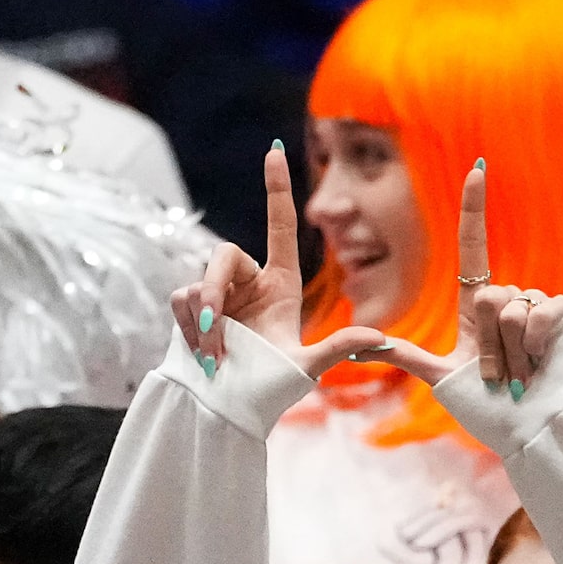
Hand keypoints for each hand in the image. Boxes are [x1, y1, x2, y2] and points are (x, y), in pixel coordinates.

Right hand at [172, 144, 386, 380]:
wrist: (231, 412)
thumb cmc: (271, 391)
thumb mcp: (306, 368)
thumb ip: (338, 347)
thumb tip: (382, 337)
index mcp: (281, 283)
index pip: (280, 225)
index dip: (276, 189)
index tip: (274, 151)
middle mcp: (248, 283)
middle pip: (223, 254)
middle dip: (213, 288)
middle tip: (212, 323)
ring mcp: (217, 297)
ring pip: (198, 283)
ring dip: (203, 321)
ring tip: (215, 357)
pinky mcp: (190, 311)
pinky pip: (180, 300)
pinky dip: (189, 328)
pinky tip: (202, 356)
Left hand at [363, 162, 562, 394]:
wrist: (529, 429)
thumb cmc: (489, 411)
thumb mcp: (440, 377)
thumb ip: (404, 356)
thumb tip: (357, 348)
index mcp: (479, 306)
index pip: (473, 246)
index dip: (474, 209)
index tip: (476, 168)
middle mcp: (509, 299)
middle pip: (485, 295)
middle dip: (487, 345)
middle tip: (499, 376)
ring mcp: (538, 304)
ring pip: (508, 307)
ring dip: (509, 353)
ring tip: (520, 376)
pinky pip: (539, 311)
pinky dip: (535, 343)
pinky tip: (542, 362)